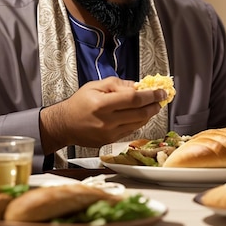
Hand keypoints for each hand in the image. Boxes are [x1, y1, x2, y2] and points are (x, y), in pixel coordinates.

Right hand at [40, 76, 167, 153]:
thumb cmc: (79, 103)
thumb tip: (137, 86)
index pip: (134, 99)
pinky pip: (131, 130)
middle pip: (140, 113)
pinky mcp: (110, 141)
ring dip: (149, 114)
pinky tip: (141, 114)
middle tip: (161, 98)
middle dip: (154, 105)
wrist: (64, 124)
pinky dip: (139, 122)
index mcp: (102, 104)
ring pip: (138, 124)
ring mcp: (109, 133)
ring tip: (153, 105)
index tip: (160, 91)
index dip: (151, 95)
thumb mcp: (95, 86)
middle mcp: (107, 120)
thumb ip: (118, 85)